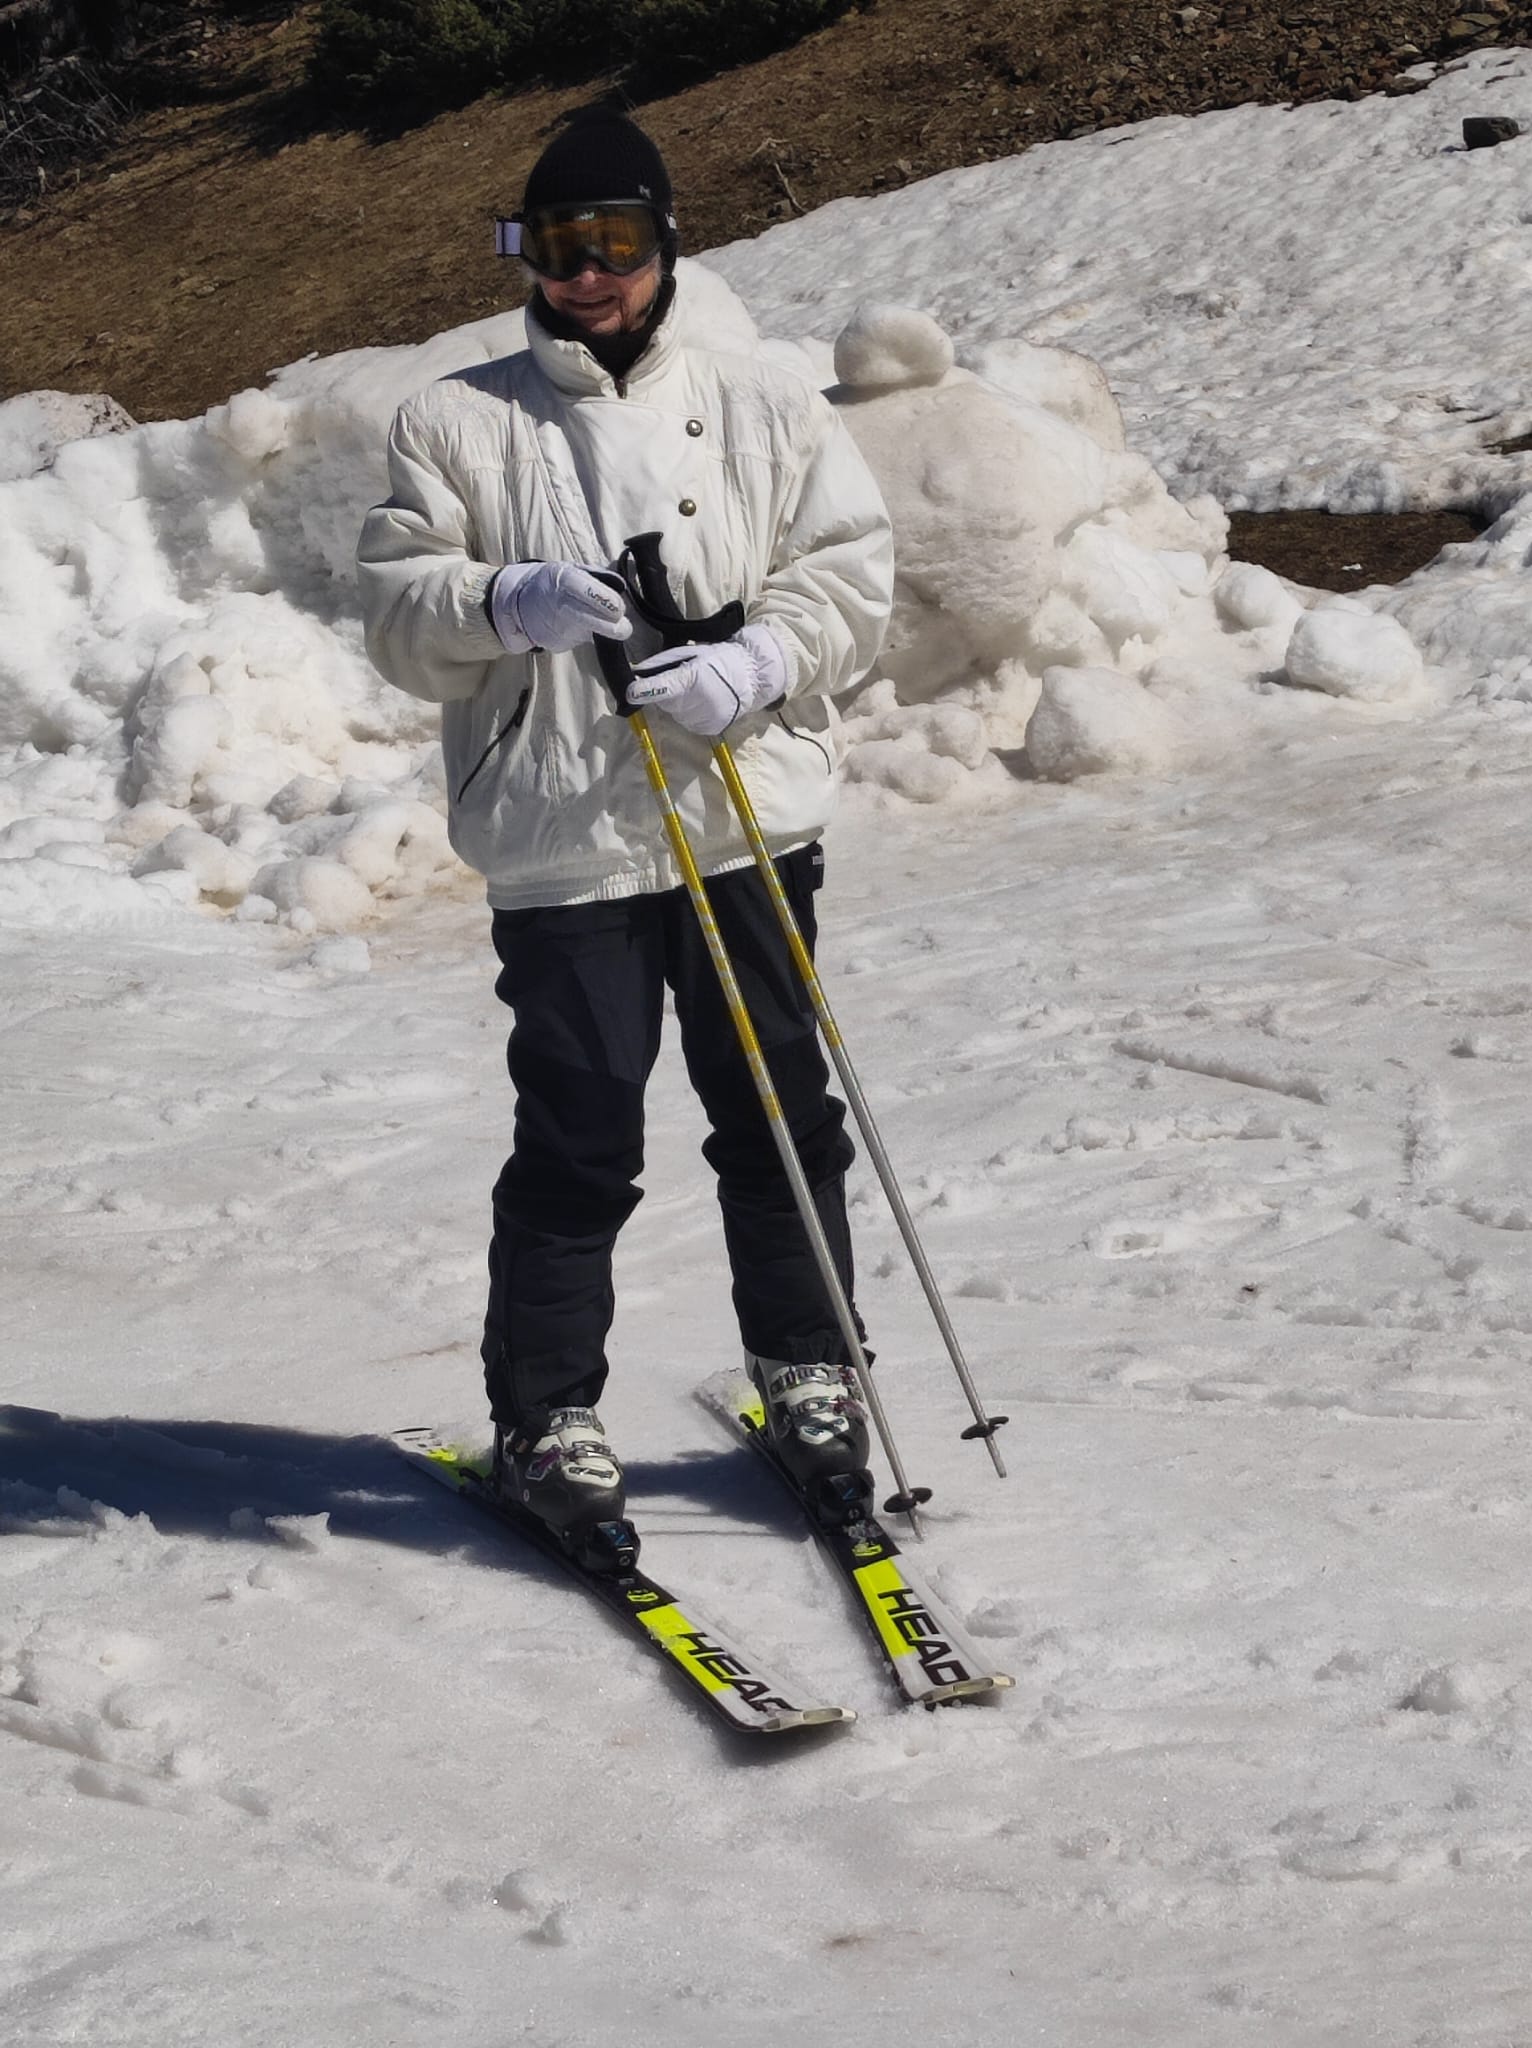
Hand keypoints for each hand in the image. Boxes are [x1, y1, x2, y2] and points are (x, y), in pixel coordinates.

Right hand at [489, 561, 632, 653]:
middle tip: (624, 628)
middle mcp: (558, 604)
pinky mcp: (555, 643)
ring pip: (587, 633)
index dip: (607, 601)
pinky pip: (579, 641)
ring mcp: (555, 626)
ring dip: (602, 632)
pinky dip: (587, 636)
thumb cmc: (552, 583)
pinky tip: (584, 628)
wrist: (519, 603)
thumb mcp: (571, 569)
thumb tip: (620, 586)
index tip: (619, 608)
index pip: (588, 591)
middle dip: (612, 627)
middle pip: (588, 619)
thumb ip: (597, 576)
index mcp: (562, 579)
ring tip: (610, 627)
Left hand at [628, 625, 787, 736]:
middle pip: (667, 702)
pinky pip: (688, 723)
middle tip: (684, 682)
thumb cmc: (719, 660)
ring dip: (679, 705)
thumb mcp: (693, 653)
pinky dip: (690, 714)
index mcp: (695, 677)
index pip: (665, 686)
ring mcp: (706, 717)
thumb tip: (637, 672)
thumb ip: (664, 664)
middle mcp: (700, 701)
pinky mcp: (710, 728)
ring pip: (676, 714)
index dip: (646, 690)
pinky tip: (703, 703)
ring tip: (697, 692)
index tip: (630, 693)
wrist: (752, 677)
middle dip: (668, 695)